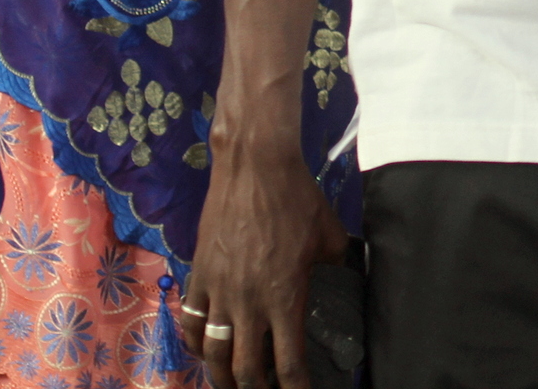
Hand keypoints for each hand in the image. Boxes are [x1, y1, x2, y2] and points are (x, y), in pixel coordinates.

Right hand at [187, 138, 347, 388]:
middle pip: (244, 366)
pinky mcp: (199, 276)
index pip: (288, 359)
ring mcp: (219, 291)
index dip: (294, 385)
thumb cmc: (298, 199)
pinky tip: (200, 348)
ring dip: (219, 374)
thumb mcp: (329, 234)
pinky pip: (190, 320)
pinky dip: (193, 340)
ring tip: (228, 383)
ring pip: (211, 351)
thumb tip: (347, 273)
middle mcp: (248, 303)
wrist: (255, 171)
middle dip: (252, 387)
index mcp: (285, 297)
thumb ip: (336, 262)